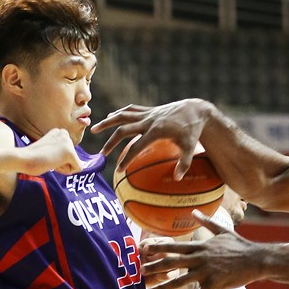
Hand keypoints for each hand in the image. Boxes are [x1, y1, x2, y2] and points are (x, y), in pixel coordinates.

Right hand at [21, 128, 81, 174]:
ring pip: (76, 163)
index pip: (68, 151)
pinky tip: (54, 163)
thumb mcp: (47, 150)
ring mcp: (68, 142)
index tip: (45, 154)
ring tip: (49, 159)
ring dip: (63, 167)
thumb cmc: (30, 158)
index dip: (58, 158)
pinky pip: (78, 168)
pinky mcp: (70, 152)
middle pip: (73, 157)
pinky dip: (67, 171)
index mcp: (58, 132)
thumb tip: (75, 161)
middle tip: (46, 158)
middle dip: (62, 163)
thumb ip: (58, 151)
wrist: (22, 158)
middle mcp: (65, 134)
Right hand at [91, 99, 214, 179]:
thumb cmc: (192, 131)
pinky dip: (119, 113)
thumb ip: (184, 163)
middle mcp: (149, 121)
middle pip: (123, 131)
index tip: (119, 170)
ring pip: (122, 116)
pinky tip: (111, 117)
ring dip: (107, 122)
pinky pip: (130, 110)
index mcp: (157, 131)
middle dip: (111, 143)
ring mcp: (148, 114)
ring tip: (94, 129)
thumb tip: (177, 179)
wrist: (194, 110)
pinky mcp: (149, 110)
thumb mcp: (190, 147)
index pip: (137, 147)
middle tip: (102, 154)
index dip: (127, 159)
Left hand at [141, 210, 266, 288]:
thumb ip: (206, 222)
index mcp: (201, 246)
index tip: (145, 250)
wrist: (256, 259)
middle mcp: (201, 258)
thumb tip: (194, 212)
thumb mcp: (222, 231)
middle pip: (172, 263)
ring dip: (163, 287)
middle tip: (140, 272)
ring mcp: (207, 272)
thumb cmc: (240, 245)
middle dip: (155, 267)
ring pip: (180, 281)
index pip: (175, 246)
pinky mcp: (214, 284)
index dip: (159, 248)